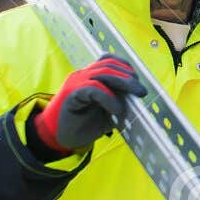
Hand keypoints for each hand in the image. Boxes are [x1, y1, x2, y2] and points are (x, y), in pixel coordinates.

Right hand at [30, 56, 146, 153]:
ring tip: (134, 96)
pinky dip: (109, 97)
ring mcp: (76, 83)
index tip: (137, 81)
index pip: (108, 61)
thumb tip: (137, 101)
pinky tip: (117, 109)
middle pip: (108, 64)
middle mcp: (82, 76)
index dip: (125, 67)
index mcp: (89, 77)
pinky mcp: (72, 94)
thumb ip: (119, 104)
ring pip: (103, 73)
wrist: (58, 139)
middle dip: (128, 76)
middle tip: (141, 91)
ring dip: (122, 83)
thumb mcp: (106, 115)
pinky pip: (94, 89)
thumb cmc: (81, 126)